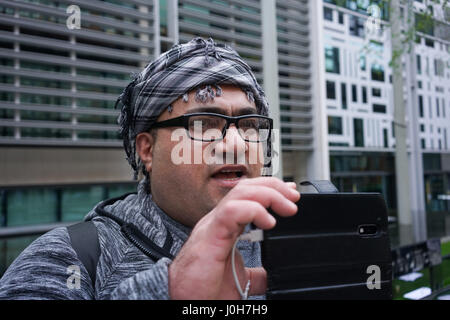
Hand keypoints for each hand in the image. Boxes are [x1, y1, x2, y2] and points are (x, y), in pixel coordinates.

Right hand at [168, 177, 299, 298]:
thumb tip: (271, 274)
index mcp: (226, 226)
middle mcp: (219, 220)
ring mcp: (213, 224)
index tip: (292, 194)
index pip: (248, 195)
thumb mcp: (240, 278)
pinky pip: (230, 211)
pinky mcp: (210, 235)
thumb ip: (255, 272)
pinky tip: (268, 221)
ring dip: (268, 195)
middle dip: (274, 187)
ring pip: (240, 193)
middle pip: (247, 187)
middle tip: (294, 198)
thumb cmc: (204, 287)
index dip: (271, 189)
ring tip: (287, 208)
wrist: (183, 299)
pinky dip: (253, 211)